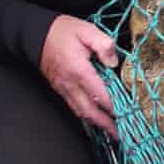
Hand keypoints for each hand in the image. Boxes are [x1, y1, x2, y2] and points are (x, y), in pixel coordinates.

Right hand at [40, 15, 118, 137]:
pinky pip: (74, 107)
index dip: (114, 106)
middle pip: (89, 111)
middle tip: (121, 133)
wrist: (35, 34)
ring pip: (81, 112)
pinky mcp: (60, 89)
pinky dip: (87, 116)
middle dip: (106, 124)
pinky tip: (96, 119)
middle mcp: (70, 84)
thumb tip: (114, 62)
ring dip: (97, 124)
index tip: (128, 113)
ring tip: (112, 132)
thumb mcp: (87, 30)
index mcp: (79, 70)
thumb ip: (104, 44)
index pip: (100, 95)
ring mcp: (63, 88)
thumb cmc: (62, 31)